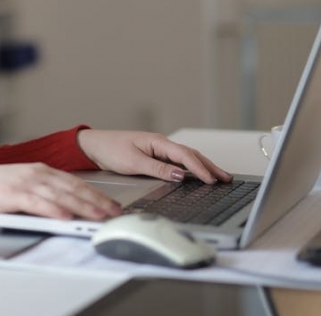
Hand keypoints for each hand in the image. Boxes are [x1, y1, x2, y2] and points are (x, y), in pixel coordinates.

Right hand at [0, 163, 121, 219]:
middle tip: (113, 212)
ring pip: (60, 195)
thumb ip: (42, 194)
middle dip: (96, 201)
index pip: (74, 182)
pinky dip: (54, 210)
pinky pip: (38, 203)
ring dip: (82, 206)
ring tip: (98, 217)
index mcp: (39, 169)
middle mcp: (35, 172)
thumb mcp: (21, 186)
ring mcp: (24, 182)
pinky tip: (66, 217)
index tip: (110, 204)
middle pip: (72, 187)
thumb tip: (66, 210)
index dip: (94, 193)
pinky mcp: (12, 193)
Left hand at [76, 130, 232, 184]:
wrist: (94, 146)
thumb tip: (180, 175)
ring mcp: (158, 149)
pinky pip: (177, 162)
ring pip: (185, 158)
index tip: (212, 180)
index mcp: (157, 142)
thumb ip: (158, 169)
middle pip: (190, 155)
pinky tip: (196, 175)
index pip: (184, 155)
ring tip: (218, 177)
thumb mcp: (133, 162)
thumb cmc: (110, 150)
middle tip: (226, 178)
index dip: (200, 168)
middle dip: (209, 166)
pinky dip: (190, 168)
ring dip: (202, 167)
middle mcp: (160, 144)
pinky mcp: (154, 156)